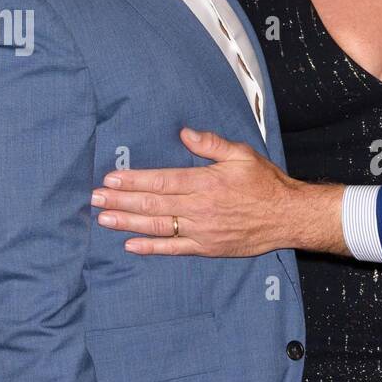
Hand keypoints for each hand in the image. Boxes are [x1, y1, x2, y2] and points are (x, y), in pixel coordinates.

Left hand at [90, 127, 346, 256]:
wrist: (288, 216)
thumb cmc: (266, 183)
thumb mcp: (242, 155)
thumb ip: (211, 144)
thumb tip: (184, 133)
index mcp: (206, 182)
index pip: (161, 180)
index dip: (133, 180)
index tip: (110, 178)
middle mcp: (199, 207)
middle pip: (152, 203)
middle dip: (120, 200)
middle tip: (94, 198)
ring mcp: (201, 230)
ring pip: (157, 226)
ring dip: (127, 221)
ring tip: (103, 218)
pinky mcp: (206, 247)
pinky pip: (173, 248)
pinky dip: (150, 247)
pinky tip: (130, 244)